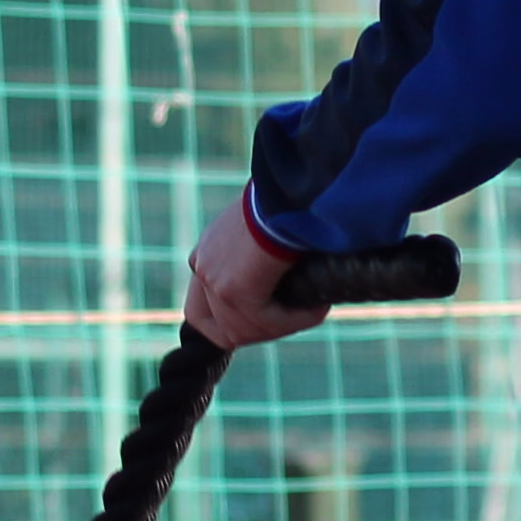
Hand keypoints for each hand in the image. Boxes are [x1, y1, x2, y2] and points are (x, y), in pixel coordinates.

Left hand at [181, 197, 328, 349]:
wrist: (286, 187)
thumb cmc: (285, 198)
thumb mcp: (265, 227)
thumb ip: (262, 254)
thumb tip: (288, 272)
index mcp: (205, 255)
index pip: (202, 309)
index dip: (230, 323)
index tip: (262, 322)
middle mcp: (203, 270)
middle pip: (217, 330)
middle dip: (255, 332)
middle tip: (290, 322)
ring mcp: (215, 283)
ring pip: (249, 330)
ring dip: (286, 325)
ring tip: (316, 306)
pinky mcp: (235, 292)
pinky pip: (269, 321)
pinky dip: (298, 319)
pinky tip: (319, 305)